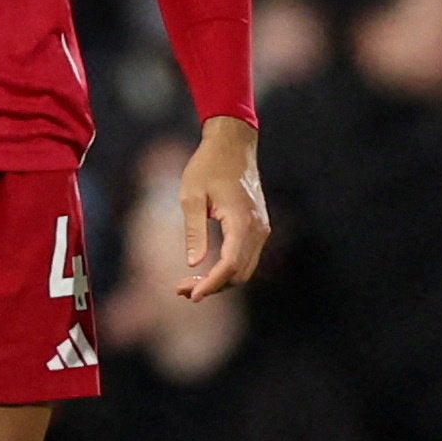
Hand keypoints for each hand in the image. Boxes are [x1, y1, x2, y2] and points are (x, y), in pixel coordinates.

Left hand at [177, 116, 268, 299]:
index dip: (211, 284)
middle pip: (239, 274)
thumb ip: (194, 231)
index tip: (191, 296)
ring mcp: (261, 229)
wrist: (233, 145)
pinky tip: (205, 271)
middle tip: (180, 290)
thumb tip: (194, 264)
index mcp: (241, 221)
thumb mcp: (191, 196)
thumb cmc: (208, 166)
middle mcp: (257, 229)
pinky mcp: (258, 228)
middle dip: (212, 287)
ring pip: (244, 270)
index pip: (229, 265)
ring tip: (188, 284)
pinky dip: (227, 270)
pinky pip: (245, 259)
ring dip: (219, 281)